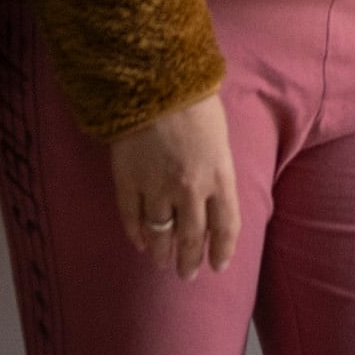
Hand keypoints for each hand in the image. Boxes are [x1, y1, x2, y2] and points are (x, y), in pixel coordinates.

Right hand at [108, 90, 239, 278]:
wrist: (155, 80)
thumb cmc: (195, 100)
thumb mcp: (221, 137)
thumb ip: (218, 169)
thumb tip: (213, 195)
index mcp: (220, 177)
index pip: (226, 227)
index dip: (222, 251)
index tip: (218, 266)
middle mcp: (191, 190)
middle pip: (192, 237)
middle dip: (190, 261)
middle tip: (186, 274)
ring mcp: (157, 187)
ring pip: (160, 233)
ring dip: (162, 253)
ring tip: (162, 263)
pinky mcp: (128, 180)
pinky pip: (131, 217)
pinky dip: (135, 234)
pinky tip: (140, 243)